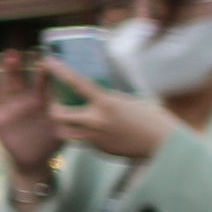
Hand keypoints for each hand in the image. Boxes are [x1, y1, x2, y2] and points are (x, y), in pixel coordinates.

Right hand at [0, 52, 62, 177]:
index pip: (42, 85)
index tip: (44, 61)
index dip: (43, 74)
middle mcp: (23, 101)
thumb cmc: (51, 142)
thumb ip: (68, 125)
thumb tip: (81, 121)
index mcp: (41, 102)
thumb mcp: (64, 133)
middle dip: (14, 68)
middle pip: (17, 81)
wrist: (35, 160)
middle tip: (12, 54)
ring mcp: (9, 109)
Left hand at [47, 61, 176, 163]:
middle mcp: (96, 121)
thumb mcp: (126, 99)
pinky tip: (97, 130)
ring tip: (69, 118)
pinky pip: (84, 141)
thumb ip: (105, 97)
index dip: (60, 71)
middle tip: (56, 104)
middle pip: (57, 115)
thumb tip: (89, 90)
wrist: (163, 143)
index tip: (48, 62)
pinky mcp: (100, 150)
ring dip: (64, 125)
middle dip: (53, 108)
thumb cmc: (150, 117)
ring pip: (65, 133)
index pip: (76, 82)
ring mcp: (96, 138)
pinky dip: (86, 135)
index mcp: (105, 102)